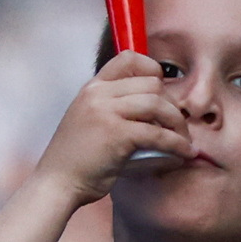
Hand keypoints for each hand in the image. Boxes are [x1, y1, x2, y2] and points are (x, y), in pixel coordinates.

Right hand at [34, 54, 190, 204]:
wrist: (57, 183)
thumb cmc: (75, 159)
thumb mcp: (87, 120)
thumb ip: (112, 108)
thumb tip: (154, 109)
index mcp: (92, 88)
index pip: (128, 58)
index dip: (152, 70)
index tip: (162, 92)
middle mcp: (98, 94)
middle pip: (151, 84)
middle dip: (172, 104)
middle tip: (178, 126)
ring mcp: (106, 112)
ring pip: (158, 104)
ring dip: (178, 124)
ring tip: (184, 141)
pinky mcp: (117, 135)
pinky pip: (158, 133)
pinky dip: (176, 144)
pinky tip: (183, 154)